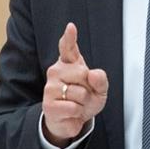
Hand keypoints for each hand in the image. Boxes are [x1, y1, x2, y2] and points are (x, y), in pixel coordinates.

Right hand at [42, 22, 108, 147]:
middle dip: (89, 87)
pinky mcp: (48, 104)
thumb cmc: (84, 100)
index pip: (68, 47)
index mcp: (69, 63)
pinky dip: (77, 113)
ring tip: (77, 104)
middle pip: (82, 73)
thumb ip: (101, 79)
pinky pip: (73, 107)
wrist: (72, 121)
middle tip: (84, 94)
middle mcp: (56, 71)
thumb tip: (92, 73)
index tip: (71, 27)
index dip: (70, 37)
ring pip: (79, 93)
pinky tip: (71, 113)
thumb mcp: (100, 89)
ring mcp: (50, 87)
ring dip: (83, 103)